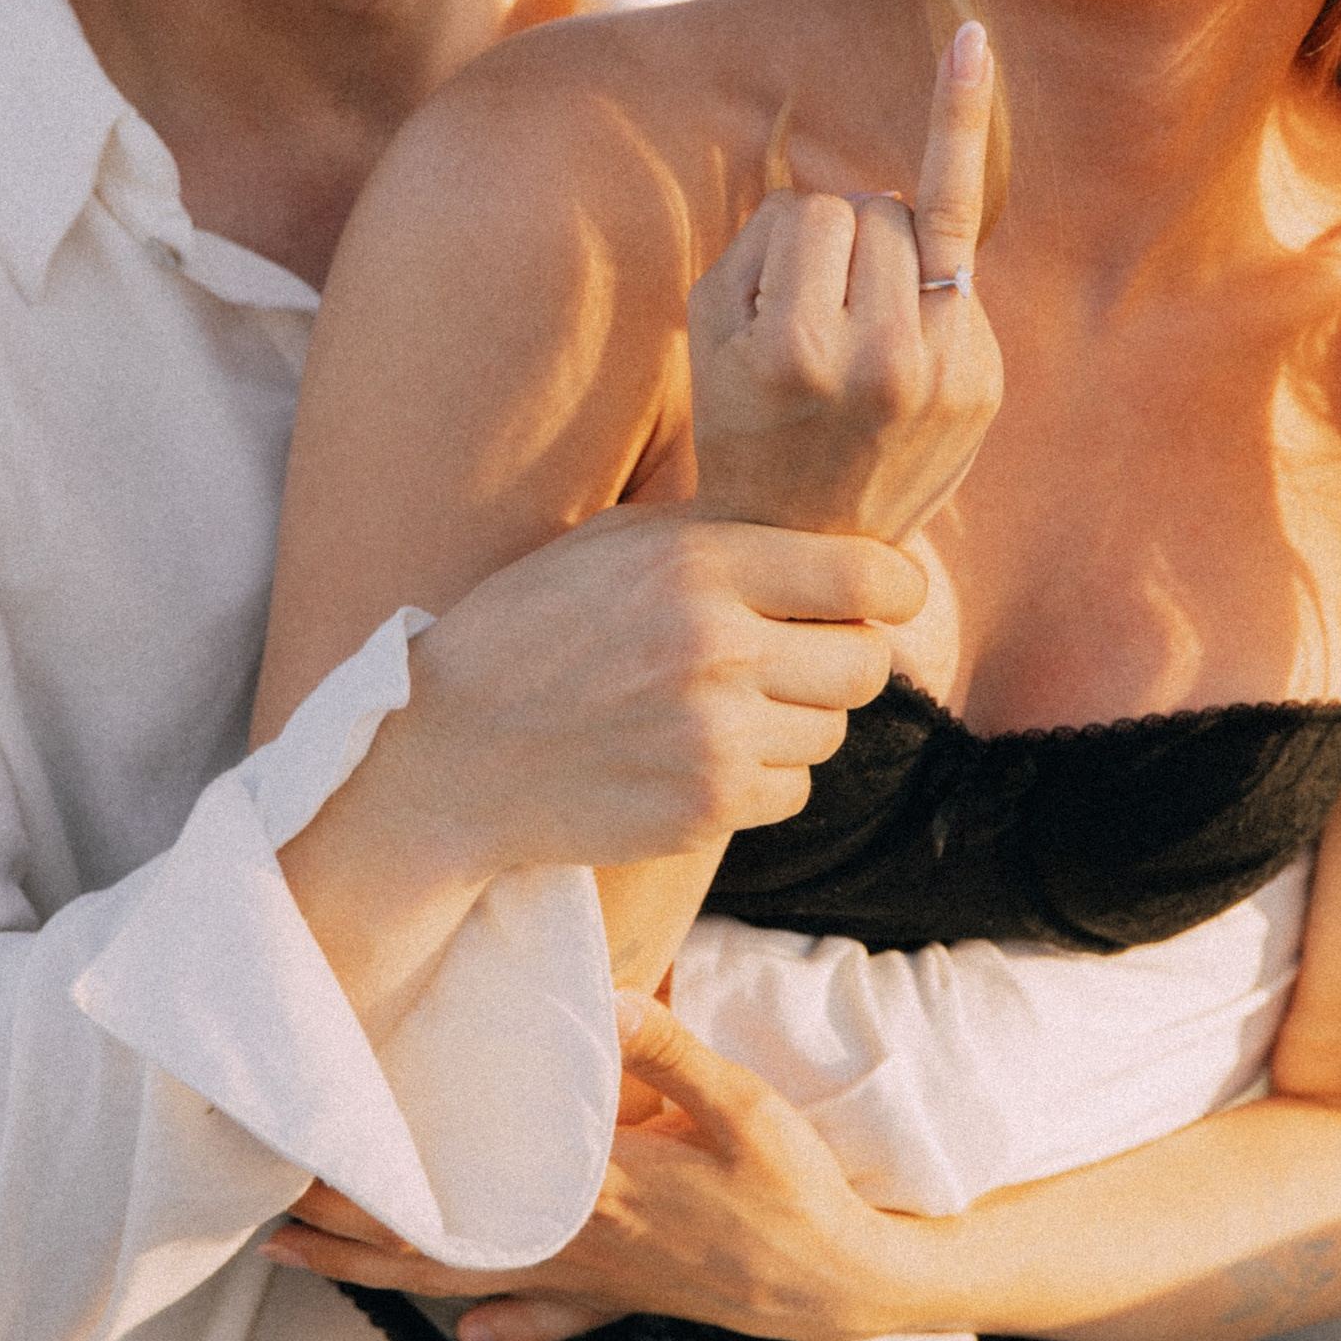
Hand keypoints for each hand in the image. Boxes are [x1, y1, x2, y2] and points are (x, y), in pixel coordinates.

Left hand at [263, 993, 937, 1340]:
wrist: (851, 1282)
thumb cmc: (799, 1192)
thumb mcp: (746, 1109)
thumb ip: (672, 1055)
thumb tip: (608, 1000)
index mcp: (594, 1196)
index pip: (460, 1193)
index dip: (380, 1184)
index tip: (310, 1158)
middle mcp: (578, 1245)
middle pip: (436, 1245)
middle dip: (346, 1232)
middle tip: (266, 1219)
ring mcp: (599, 1277)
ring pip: (469, 1279)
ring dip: (384, 1271)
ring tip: (308, 1263)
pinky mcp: (630, 1293)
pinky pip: (550, 1311)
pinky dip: (503, 1322)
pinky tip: (468, 1335)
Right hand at [375, 506, 924, 879]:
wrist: (447, 750)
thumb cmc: (532, 630)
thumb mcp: (614, 545)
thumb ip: (721, 531)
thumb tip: (833, 531)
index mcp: (698, 564)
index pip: (867, 576)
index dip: (893, 588)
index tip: (882, 597)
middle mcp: (715, 648)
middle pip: (867, 662)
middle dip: (843, 658)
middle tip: (792, 657)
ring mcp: (714, 737)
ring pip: (832, 732)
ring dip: (797, 722)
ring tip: (722, 708)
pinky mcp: (704, 809)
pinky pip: (793, 791)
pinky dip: (762, 779)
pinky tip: (698, 758)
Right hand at [689, 19, 1000, 543]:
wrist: (804, 542)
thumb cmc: (742, 420)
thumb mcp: (715, 324)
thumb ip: (764, 237)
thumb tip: (841, 185)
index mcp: (797, 351)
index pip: (813, 215)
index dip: (789, 247)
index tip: (775, 312)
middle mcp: (883, 364)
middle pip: (870, 212)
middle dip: (840, 244)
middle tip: (818, 324)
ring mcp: (946, 375)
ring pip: (913, 225)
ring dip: (883, 252)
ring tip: (859, 333)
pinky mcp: (984, 380)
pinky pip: (961, 246)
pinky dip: (958, 131)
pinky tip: (969, 44)